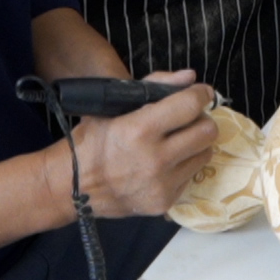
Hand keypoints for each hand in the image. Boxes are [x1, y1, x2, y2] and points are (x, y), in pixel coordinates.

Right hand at [51, 70, 217, 217]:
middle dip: (201, 120)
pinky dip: (183, 166)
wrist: (72, 186)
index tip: (202, 93)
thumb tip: (190, 77)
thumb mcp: (115, 106)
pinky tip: (164, 163)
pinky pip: (190, 176)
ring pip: (204, 155)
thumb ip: (154, 86)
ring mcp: (161, 184)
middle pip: (207, 132)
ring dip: (195, 144)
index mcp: (140, 129)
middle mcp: (155, 159)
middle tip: (188, 119)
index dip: (201, 94)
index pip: (190, 106)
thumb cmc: (93, 140)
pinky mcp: (164, 202)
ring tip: (177, 141)